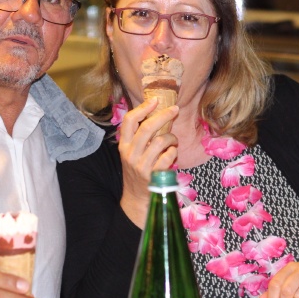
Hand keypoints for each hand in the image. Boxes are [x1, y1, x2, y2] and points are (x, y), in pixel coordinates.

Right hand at [117, 98, 178, 227]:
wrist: (136, 197)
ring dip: (171, 137)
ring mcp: (141, 165)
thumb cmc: (137, 170)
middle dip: (163, 116)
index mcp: (123, 145)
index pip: (129, 121)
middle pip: (146, 128)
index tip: (155, 100)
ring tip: (173, 140)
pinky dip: (173, 152)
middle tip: (174, 110)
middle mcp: (130, 154)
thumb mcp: (132, 153)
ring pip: (159, 141)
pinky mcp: (152, 175)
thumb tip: (157, 114)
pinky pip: (167, 157)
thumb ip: (140, 137)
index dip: (142, 108)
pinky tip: (173, 153)